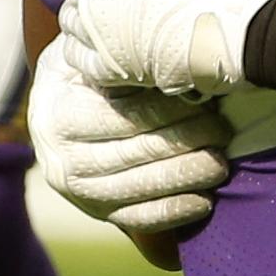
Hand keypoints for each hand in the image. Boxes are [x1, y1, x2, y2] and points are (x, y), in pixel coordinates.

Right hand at [30, 38, 233, 242]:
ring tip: (221, 163)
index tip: (205, 102)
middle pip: (136, 154)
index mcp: (60, 117)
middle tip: (222, 131)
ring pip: (141, 188)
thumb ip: (118, 61)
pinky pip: (139, 219)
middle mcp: (63, 160)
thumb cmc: (85, 74)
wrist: (54, 110)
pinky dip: (175, 212)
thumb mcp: (89, 57)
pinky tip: (206, 201)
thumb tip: (168, 59)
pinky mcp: (98, 213)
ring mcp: (79, 192)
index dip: (169, 112)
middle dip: (187, 142)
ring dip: (188, 177)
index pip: (124, 118)